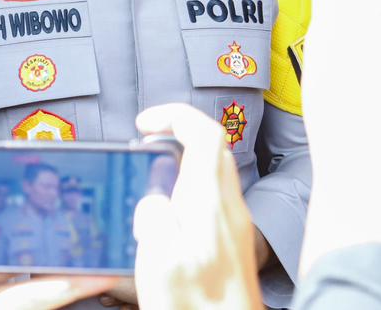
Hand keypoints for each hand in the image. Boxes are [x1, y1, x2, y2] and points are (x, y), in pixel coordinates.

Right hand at [131, 103, 262, 309]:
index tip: (146, 123)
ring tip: (153, 178)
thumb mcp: (159, 265)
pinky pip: (213, 198)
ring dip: (185, 162)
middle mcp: (228, 208)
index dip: (175, 115)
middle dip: (179, 133)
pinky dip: (190, 190)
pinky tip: (169, 216)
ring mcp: (234, 224)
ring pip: (215, 171)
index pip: (204, 133)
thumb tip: (152, 201)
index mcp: (208, 204)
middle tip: (148, 144)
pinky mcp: (233, 243)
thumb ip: (153, 220)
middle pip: (213, 146)